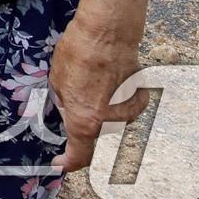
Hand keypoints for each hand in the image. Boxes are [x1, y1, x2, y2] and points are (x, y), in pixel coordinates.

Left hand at [48, 14, 148, 171]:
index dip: (69, 163)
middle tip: (76, 102)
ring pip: (111, 121)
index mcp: (84, 122)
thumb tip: (69, 108)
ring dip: (101, 110)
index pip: (79, 156)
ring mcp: (128, 111)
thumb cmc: (78, 53)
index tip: (61, 163)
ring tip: (93, 82)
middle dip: (84, 125)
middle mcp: (109, 123)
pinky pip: (126, 106)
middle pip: (96, 137)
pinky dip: (118, 98)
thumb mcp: (57, 81)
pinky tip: (110, 80)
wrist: (107, 34)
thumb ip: (66, 103)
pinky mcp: (140, 98)